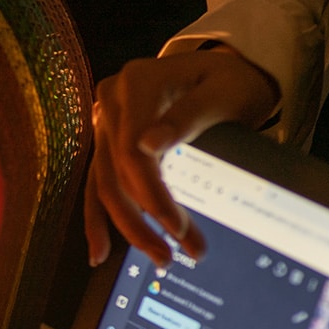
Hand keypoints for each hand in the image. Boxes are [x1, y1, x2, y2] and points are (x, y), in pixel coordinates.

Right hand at [85, 45, 278, 267]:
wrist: (224, 72)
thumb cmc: (230, 81)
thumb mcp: (223, 92)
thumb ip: (187, 116)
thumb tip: (149, 144)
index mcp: (135, 83)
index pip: (132, 152)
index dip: (151, 194)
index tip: (177, 227)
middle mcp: (111, 102)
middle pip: (115, 172)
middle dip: (141, 220)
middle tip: (170, 255)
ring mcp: (106, 122)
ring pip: (104, 183)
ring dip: (126, 226)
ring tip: (155, 257)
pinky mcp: (108, 141)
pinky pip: (97, 182)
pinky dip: (98, 217)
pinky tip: (99, 251)